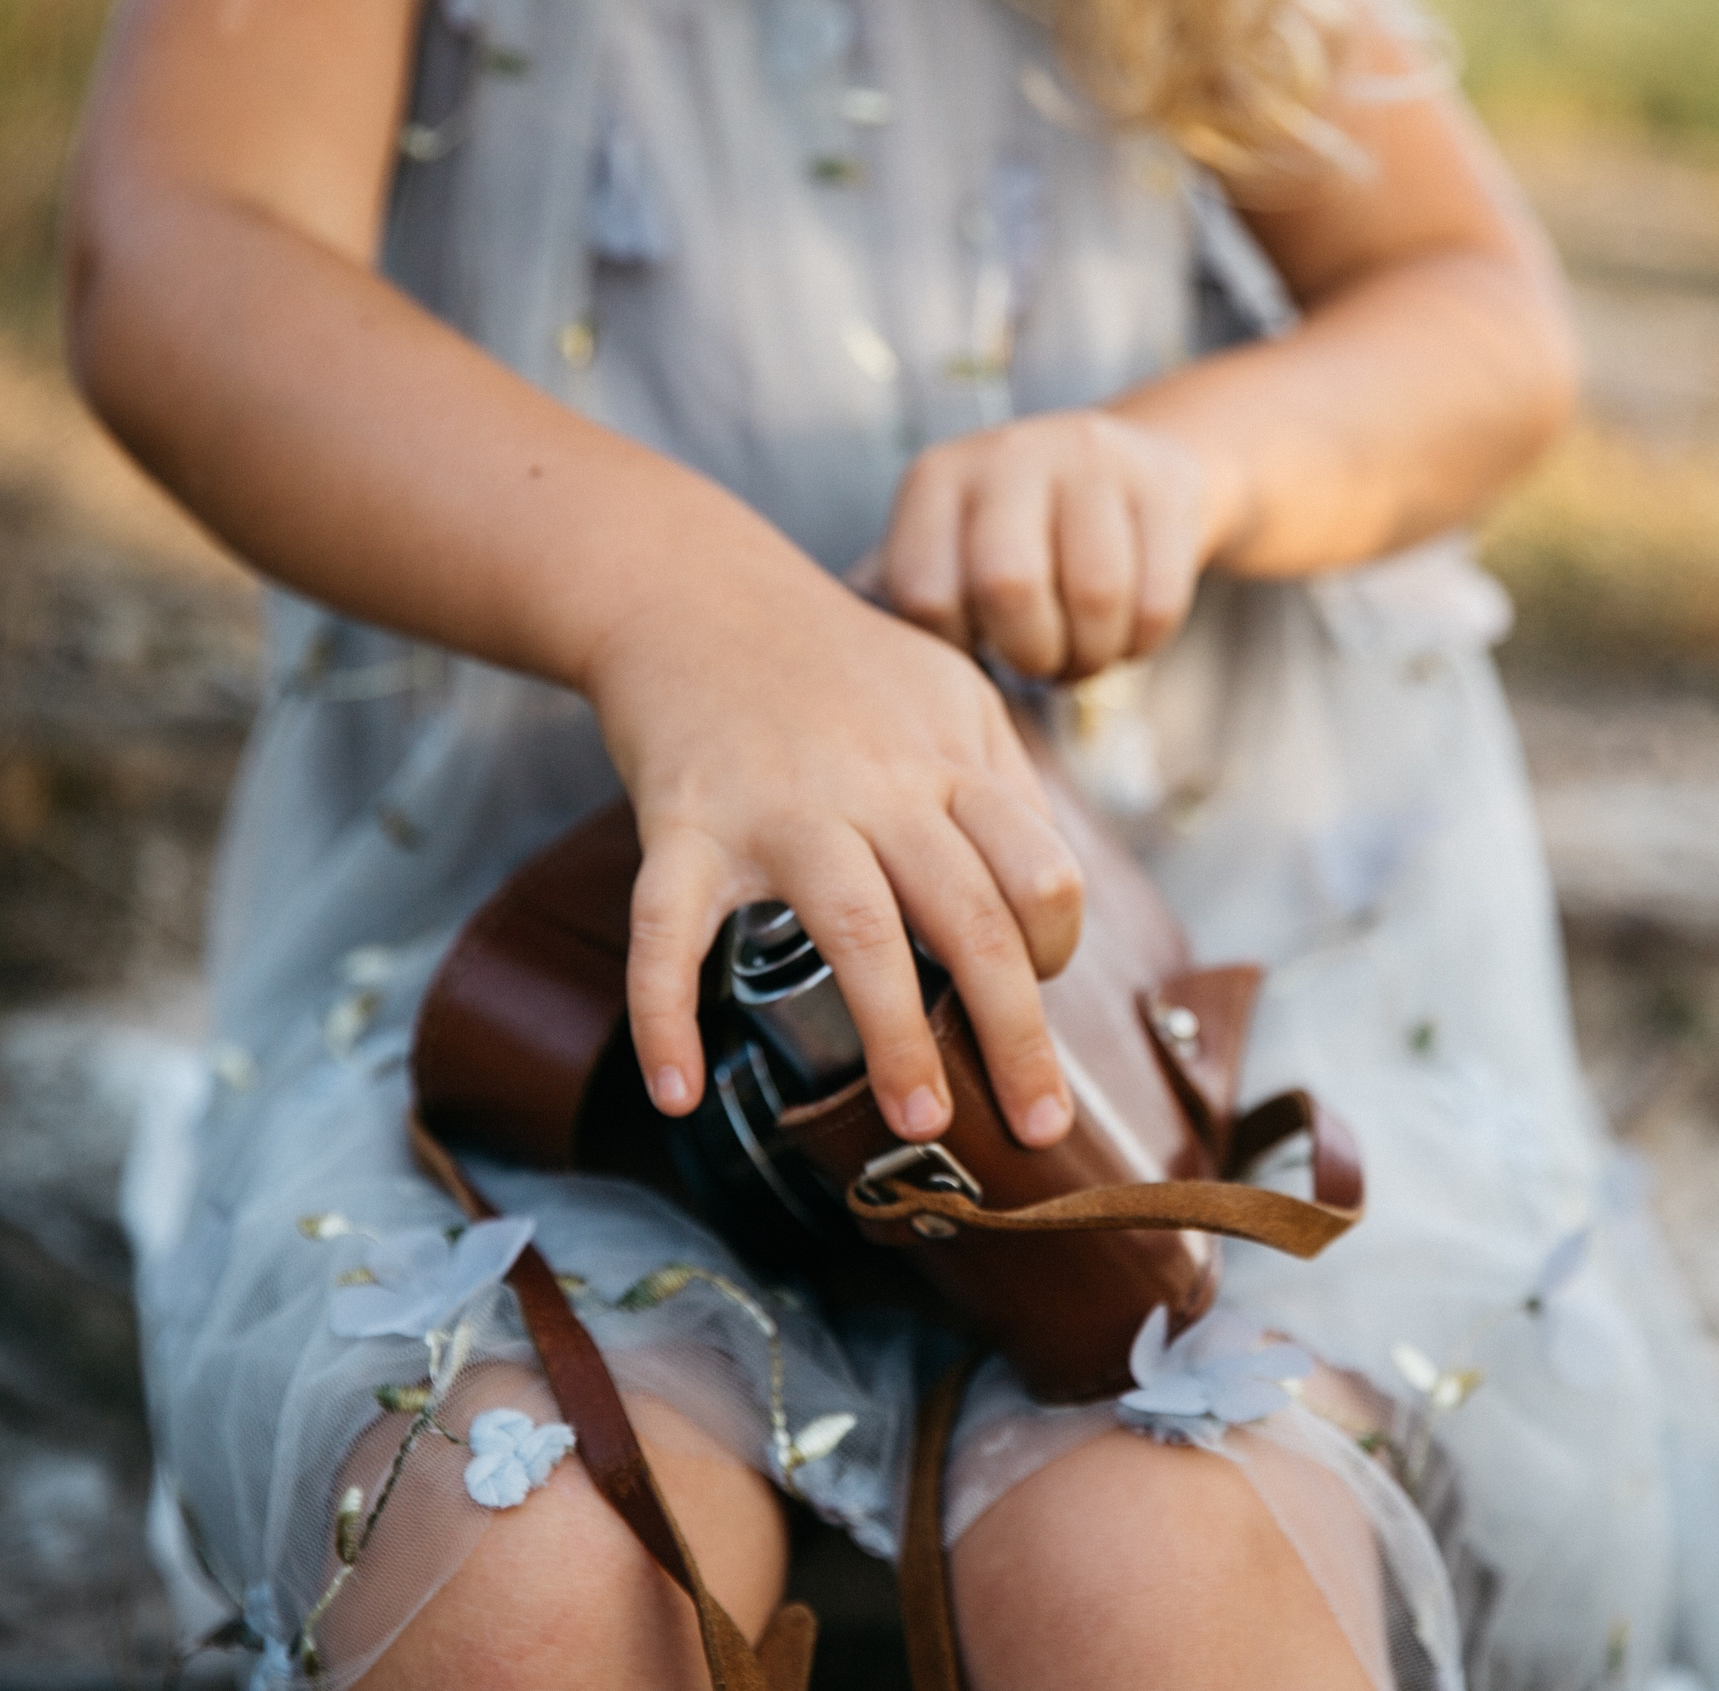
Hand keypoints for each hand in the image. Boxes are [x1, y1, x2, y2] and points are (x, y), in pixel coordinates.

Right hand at [583, 537, 1083, 1147]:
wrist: (694, 591)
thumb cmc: (837, 660)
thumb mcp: (952, 692)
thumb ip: (1005, 788)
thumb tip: (1049, 905)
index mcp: (950, 762)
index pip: (1039, 870)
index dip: (1054, 950)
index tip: (1035, 996)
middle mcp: (877, 788)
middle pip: (970, 918)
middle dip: (1013, 1033)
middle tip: (1037, 1127)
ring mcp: (778, 809)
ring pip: (856, 929)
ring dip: (894, 1034)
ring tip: (919, 1121)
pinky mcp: (683, 825)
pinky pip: (670, 929)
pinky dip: (664, 1012)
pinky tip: (676, 1090)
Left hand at [863, 410, 1210, 680]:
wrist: (1126, 466)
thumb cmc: (1009, 540)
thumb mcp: (942, 552)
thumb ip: (891, 603)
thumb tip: (824, 679)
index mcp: (936, 480)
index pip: (924, 592)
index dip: (953, 649)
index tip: (975, 651)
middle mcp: (1008, 453)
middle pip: (1009, 585)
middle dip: (1030, 655)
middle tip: (1039, 666)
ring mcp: (1090, 458)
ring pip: (1096, 596)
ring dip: (1091, 656)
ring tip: (1080, 657)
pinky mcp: (1161, 481)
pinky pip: (1157, 599)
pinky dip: (1141, 644)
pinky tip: (1123, 635)